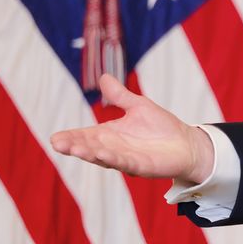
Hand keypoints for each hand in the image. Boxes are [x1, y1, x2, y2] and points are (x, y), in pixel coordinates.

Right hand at [50, 74, 213, 182]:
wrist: (187, 143)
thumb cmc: (162, 127)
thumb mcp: (138, 106)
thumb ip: (119, 95)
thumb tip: (103, 77)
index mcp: (109, 134)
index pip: (84, 136)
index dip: (71, 138)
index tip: (55, 138)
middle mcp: (113, 148)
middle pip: (89, 148)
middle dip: (75, 146)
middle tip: (59, 144)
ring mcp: (126, 159)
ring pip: (104, 158)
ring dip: (91, 154)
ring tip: (77, 150)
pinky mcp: (142, 166)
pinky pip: (126, 164)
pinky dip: (115, 160)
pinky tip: (104, 155)